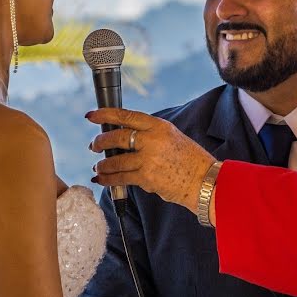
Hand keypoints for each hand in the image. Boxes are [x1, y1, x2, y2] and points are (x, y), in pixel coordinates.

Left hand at [85, 108, 216, 212]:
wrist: (205, 181)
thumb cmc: (190, 160)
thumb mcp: (172, 137)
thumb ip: (150, 134)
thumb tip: (124, 136)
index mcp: (159, 126)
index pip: (127, 116)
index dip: (105, 115)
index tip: (91, 116)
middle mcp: (153, 140)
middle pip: (116, 137)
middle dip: (100, 142)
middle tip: (94, 146)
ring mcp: (148, 159)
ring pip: (115, 160)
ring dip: (103, 164)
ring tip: (98, 166)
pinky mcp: (146, 178)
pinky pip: (120, 178)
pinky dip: (108, 179)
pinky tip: (101, 179)